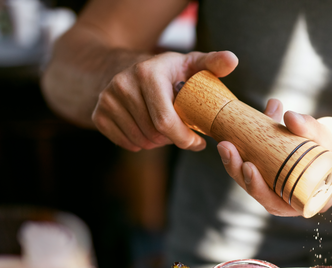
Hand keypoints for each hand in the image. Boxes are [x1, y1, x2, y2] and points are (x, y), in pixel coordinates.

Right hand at [92, 50, 237, 151]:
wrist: (123, 68)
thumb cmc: (167, 72)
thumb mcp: (190, 63)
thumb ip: (212, 63)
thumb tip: (232, 60)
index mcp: (148, 72)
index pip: (165, 121)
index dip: (184, 138)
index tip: (198, 142)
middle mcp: (123, 84)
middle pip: (154, 134)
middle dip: (173, 139)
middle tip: (180, 132)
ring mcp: (107, 99)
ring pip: (141, 141)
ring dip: (157, 142)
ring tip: (164, 128)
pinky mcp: (98, 114)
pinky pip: (126, 143)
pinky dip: (139, 144)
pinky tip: (147, 129)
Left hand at [216, 100, 331, 216]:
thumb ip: (311, 129)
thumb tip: (288, 116)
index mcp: (303, 202)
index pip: (273, 202)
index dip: (257, 187)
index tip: (248, 166)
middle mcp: (287, 198)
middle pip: (256, 191)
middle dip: (237, 170)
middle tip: (226, 146)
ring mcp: (279, 186)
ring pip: (251, 179)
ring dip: (235, 161)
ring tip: (224, 141)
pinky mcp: (273, 171)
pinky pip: (255, 165)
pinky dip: (245, 150)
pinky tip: (232, 134)